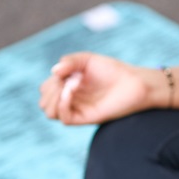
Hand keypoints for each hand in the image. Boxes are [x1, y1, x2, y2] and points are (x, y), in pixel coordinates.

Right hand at [39, 52, 153, 124]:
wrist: (134, 82)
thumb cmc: (113, 70)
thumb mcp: (86, 59)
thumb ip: (68, 61)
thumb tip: (53, 72)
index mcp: (69, 88)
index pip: (45, 90)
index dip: (50, 81)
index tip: (68, 71)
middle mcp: (72, 101)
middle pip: (44, 102)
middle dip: (50, 88)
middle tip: (69, 79)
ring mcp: (79, 110)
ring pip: (50, 112)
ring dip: (53, 97)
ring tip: (70, 86)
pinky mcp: (87, 118)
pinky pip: (64, 119)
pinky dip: (62, 104)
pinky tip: (71, 91)